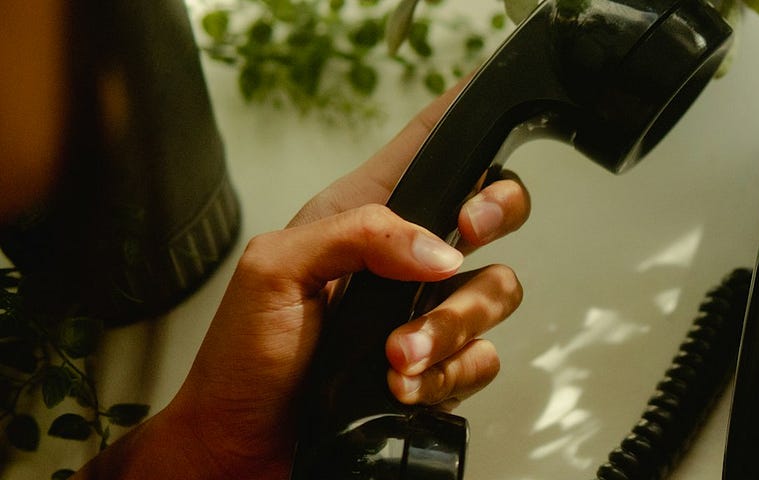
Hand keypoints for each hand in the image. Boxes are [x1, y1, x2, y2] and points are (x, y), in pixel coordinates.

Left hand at [75, 79, 530, 478]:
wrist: (243, 447)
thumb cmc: (242, 360)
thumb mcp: (274, 270)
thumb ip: (357, 234)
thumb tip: (438, 248)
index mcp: (363, 214)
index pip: (429, 143)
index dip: (468, 120)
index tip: (475, 132)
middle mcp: (405, 257)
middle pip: (496, 206)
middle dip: (497, 212)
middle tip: (465, 236)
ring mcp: (428, 312)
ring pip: (497, 290)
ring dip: (451, 326)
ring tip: (396, 354)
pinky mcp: (440, 366)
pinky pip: (482, 359)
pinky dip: (446, 376)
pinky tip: (402, 386)